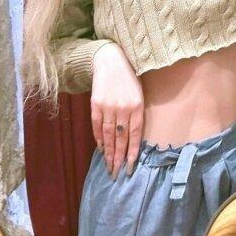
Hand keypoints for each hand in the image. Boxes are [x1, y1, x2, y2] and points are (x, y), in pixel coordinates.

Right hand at [90, 43, 144, 180]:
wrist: (111, 61)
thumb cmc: (128, 79)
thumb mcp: (139, 94)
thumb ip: (137, 115)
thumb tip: (132, 139)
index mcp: (137, 106)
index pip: (135, 135)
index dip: (132, 152)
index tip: (130, 168)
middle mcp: (123, 108)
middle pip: (121, 138)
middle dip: (119, 158)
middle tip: (117, 174)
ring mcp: (108, 106)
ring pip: (108, 135)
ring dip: (108, 152)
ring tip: (109, 166)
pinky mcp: (96, 104)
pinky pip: (97, 126)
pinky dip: (99, 138)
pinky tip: (101, 149)